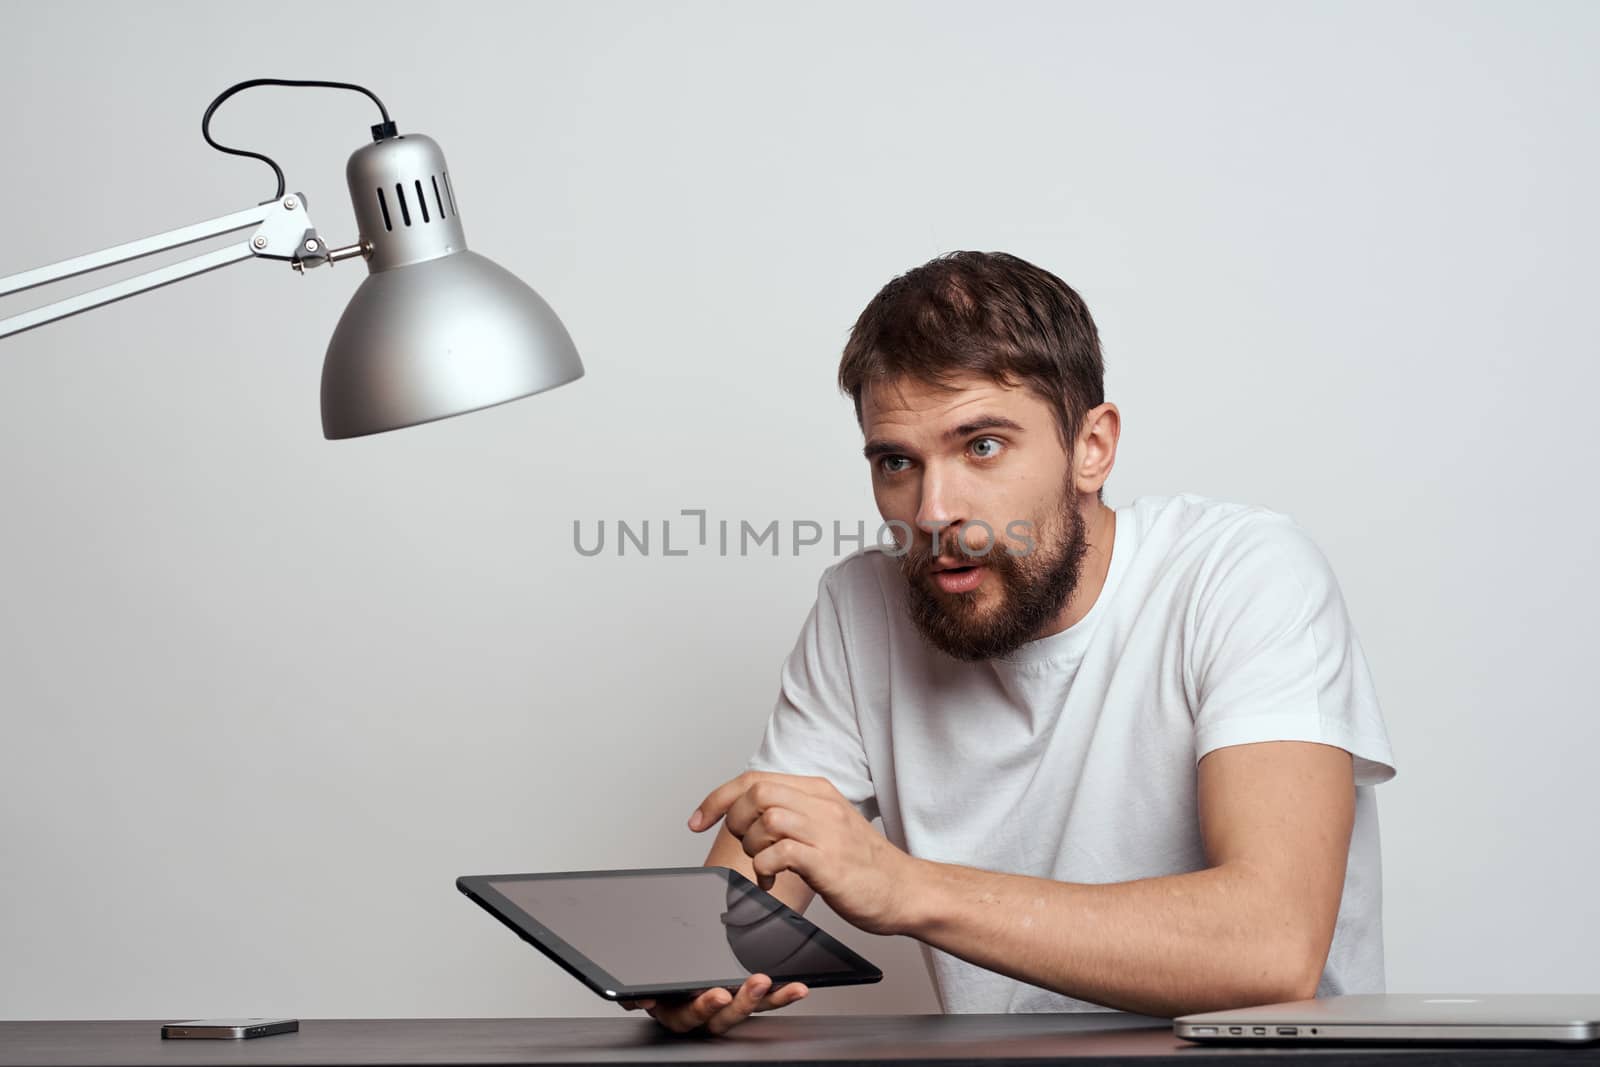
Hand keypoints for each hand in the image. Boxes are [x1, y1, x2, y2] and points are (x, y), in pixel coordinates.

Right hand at [618, 973, 807, 1034]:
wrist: (666, 980)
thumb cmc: (657, 983)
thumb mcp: (642, 987)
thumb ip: (635, 995)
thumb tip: (638, 999)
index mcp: (676, 1011)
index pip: (689, 1015)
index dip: (704, 1007)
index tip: (718, 994)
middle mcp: (703, 1017)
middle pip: (724, 1017)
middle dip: (742, 1001)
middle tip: (757, 982)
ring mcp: (725, 1011)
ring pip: (746, 1011)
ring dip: (767, 999)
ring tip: (784, 986)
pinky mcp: (743, 1004)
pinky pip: (765, 1003)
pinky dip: (781, 997)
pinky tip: (797, 989)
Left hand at [688, 771, 917, 935]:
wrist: (905, 890)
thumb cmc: (863, 865)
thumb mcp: (826, 826)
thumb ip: (794, 814)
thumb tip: (750, 816)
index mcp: (819, 792)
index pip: (755, 778)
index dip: (718, 798)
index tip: (697, 820)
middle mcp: (822, 804)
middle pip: (757, 792)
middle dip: (734, 820)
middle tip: (744, 846)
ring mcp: (826, 831)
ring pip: (766, 817)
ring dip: (752, 844)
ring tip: (763, 864)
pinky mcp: (828, 861)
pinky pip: (780, 852)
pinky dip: (765, 868)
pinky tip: (772, 881)